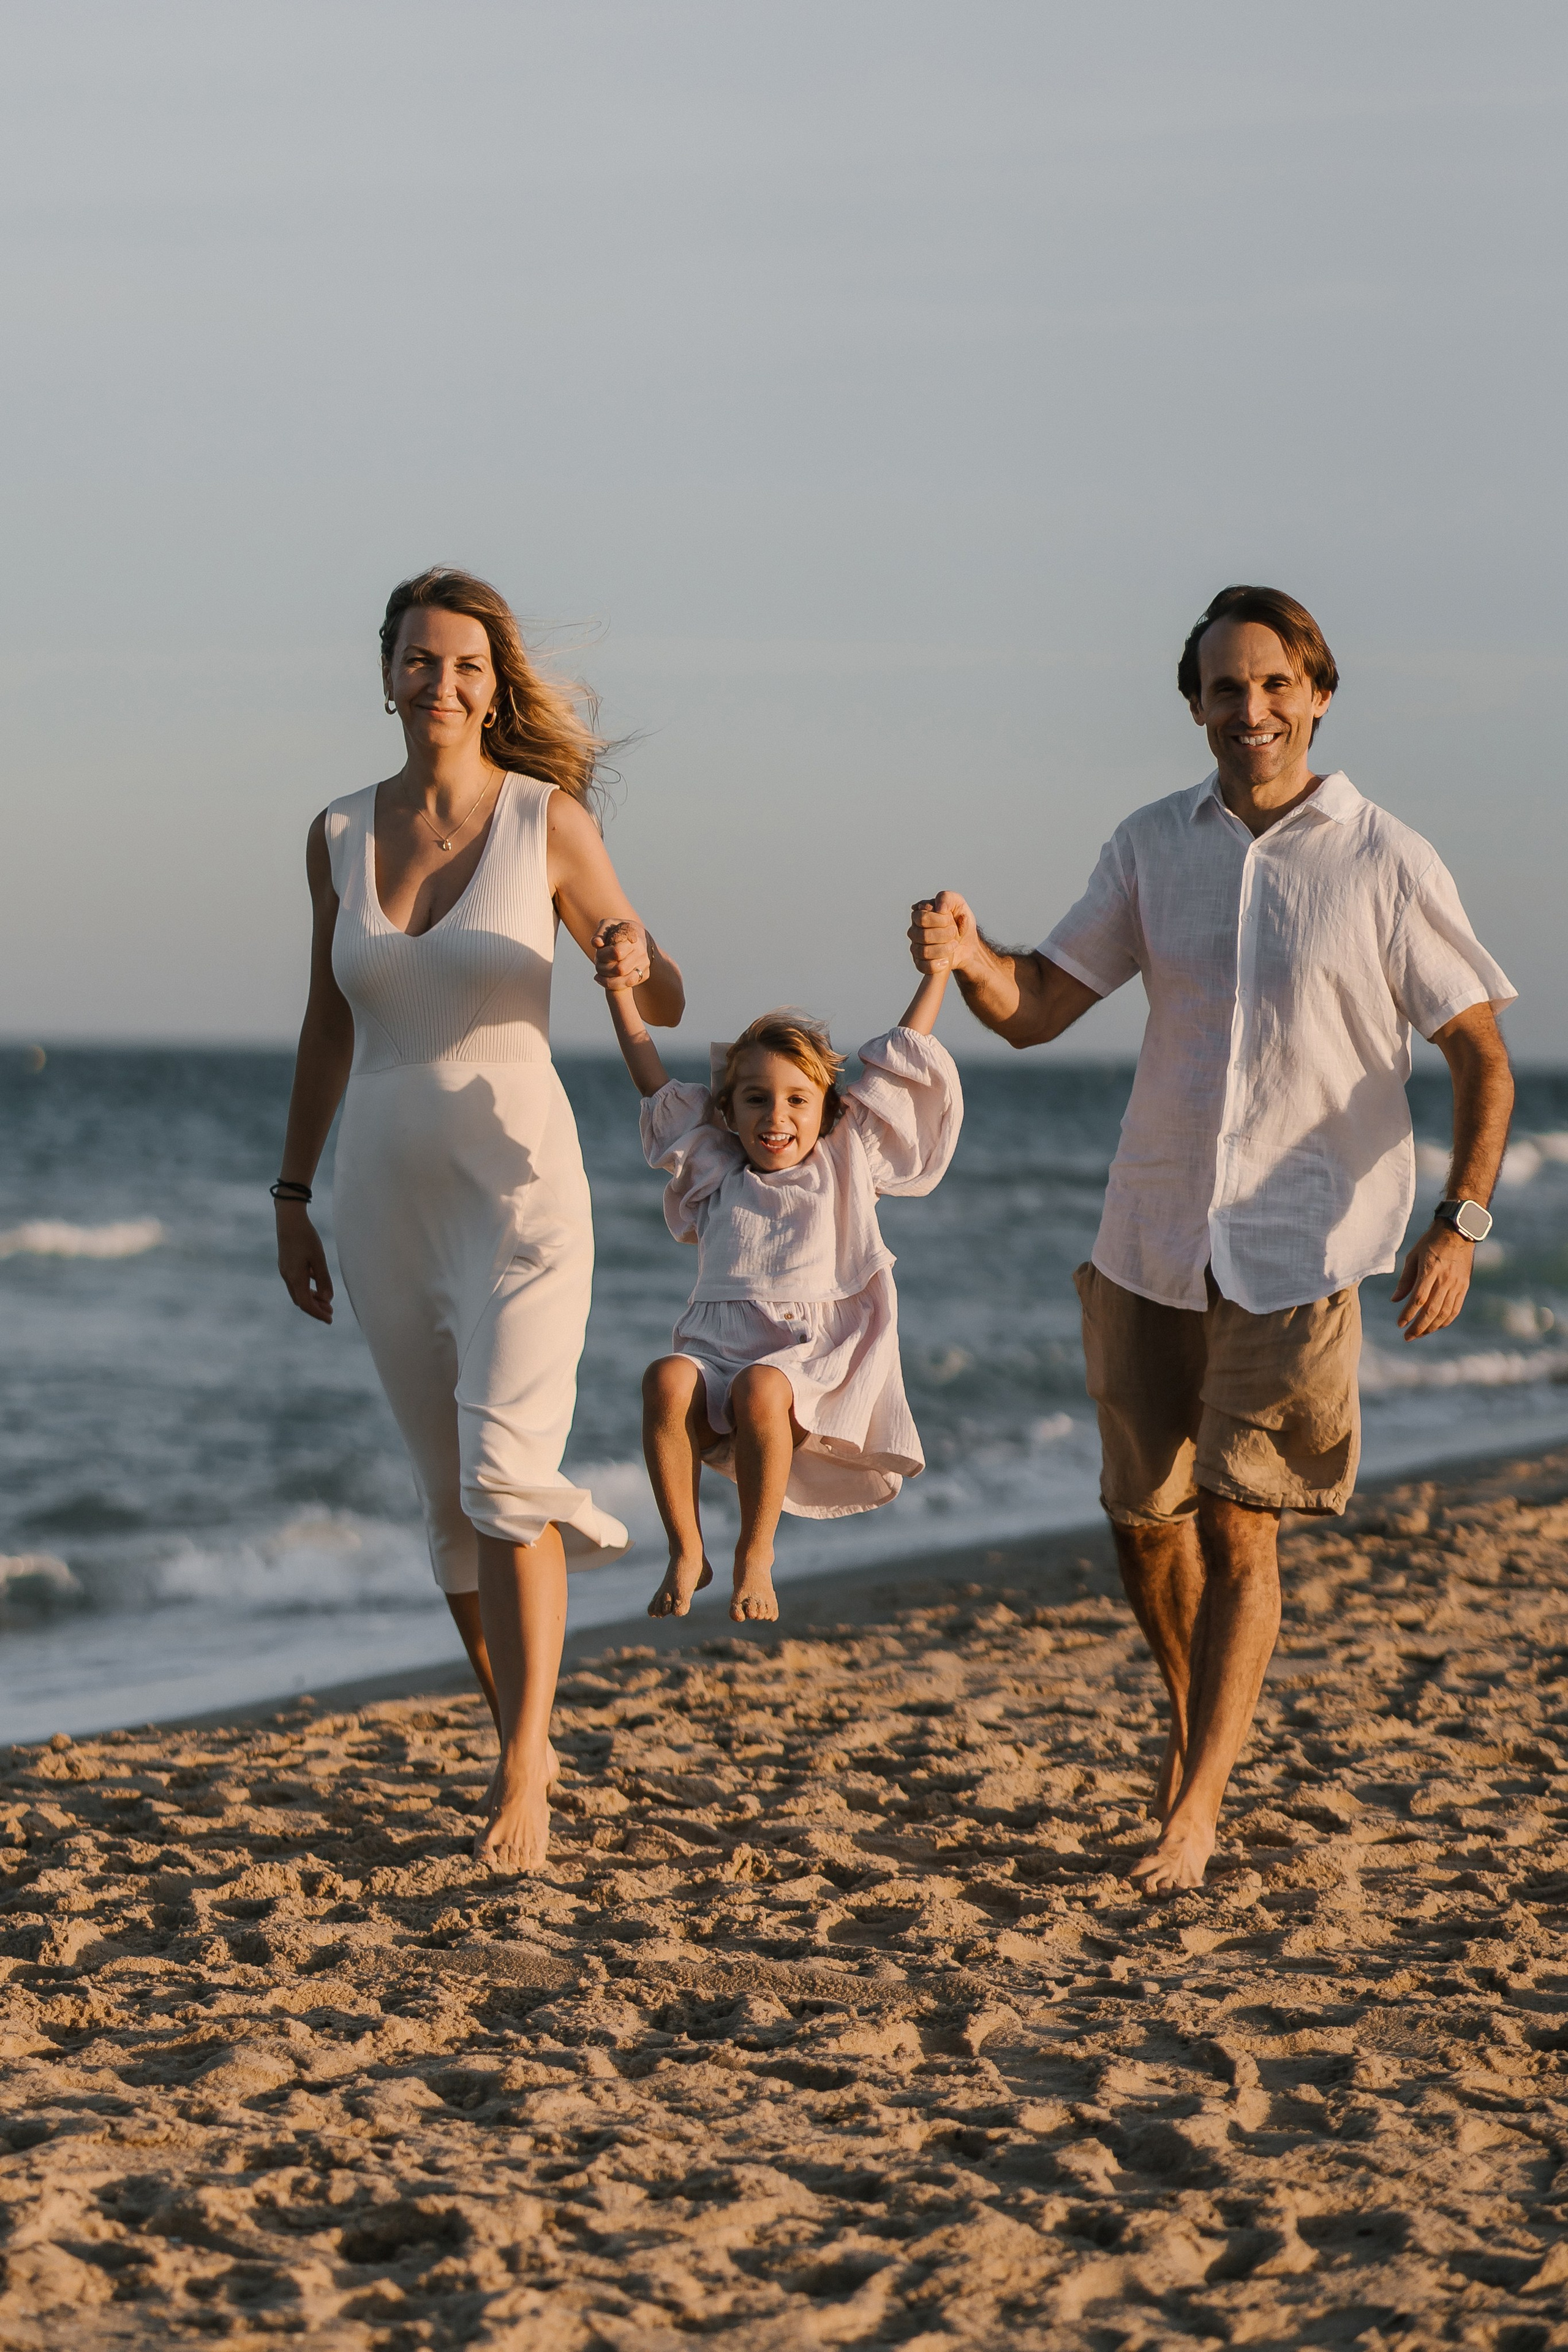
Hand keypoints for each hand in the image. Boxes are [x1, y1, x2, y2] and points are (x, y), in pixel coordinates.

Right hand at [276, 1205, 333, 1323]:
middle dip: (316, 1309)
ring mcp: (285, 1270)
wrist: (289, 1219)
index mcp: (295, 1278)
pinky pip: (296, 1283)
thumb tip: (327, 1299)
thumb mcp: (319, 1258)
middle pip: (301, 1301)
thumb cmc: (306, 1237)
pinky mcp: (286, 1264)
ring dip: (312, 1299)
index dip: (318, 1314)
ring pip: (298, 1292)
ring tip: (326, 1302)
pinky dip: (307, 1288)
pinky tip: (317, 1285)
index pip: (306, 1304)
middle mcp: (288, 1277)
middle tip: (331, 1313)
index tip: (330, 1320)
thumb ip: (323, 1279)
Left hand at [592, 917, 650, 994]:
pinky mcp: (645, 975)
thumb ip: (600, 932)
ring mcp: (645, 965)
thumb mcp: (609, 925)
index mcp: (632, 939)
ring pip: (625, 981)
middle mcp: (641, 953)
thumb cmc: (620, 930)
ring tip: (599, 975)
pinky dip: (614, 985)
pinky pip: (628, 985)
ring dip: (608, 980)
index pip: (616, 953)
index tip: (599, 952)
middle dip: (604, 969)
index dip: (603, 955)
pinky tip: (605, 980)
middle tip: (597, 965)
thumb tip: (597, 944)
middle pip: (619, 969)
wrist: (641, 937)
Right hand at [909, 891, 978, 976]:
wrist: (968, 944)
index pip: (922, 918)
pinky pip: (923, 966)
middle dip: (944, 935)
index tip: (951, 920)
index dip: (940, 920)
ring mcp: (916, 947)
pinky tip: (946, 960)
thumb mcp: (958, 904)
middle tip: (954, 932)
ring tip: (954, 945)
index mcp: (920, 914)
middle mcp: (914, 930)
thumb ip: (947, 898)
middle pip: (923, 936)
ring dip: (944, 949)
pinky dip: (937, 964)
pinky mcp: (920, 963)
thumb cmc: (960, 922)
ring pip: (923, 952)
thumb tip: (938, 908)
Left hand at [1392, 1222, 1473, 1339]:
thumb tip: (1395, 1300)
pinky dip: (1445, 1321)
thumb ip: (1405, 1280)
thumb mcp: (1413, 1256)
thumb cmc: (1431, 1242)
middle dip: (1418, 1327)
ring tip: (1419, 1334)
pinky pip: (1455, 1309)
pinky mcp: (1464, 1286)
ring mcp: (1457, 1284)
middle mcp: (1445, 1279)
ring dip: (1431, 1327)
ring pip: (1444, 1313)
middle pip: (1432, 1310)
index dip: (1408, 1314)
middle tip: (1407, 1337)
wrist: (1458, 1232)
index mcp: (1430, 1270)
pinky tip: (1435, 1326)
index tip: (1399, 1324)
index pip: (1418, 1299)